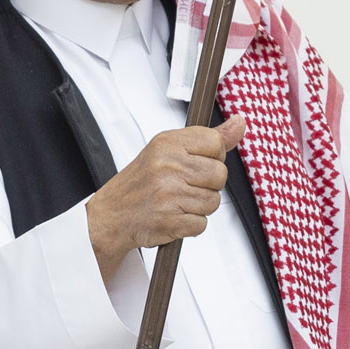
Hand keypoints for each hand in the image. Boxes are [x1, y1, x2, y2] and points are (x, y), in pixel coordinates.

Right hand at [85, 117, 245, 280]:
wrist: (110, 216)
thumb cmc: (140, 183)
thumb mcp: (169, 151)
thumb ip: (208, 139)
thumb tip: (239, 123)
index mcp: (166, 143)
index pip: (215, 143)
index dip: (211, 157)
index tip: (193, 163)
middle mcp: (167, 165)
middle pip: (219, 174)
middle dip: (206, 185)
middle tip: (182, 186)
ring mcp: (168, 193)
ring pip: (213, 202)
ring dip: (198, 207)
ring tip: (176, 202)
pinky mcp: (170, 220)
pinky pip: (201, 224)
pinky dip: (189, 225)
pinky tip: (172, 216)